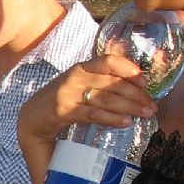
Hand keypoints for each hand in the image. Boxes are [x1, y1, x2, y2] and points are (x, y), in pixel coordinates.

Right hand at [18, 53, 155, 152]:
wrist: (31, 118)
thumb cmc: (61, 102)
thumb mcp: (80, 86)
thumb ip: (101, 84)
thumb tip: (135, 91)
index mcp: (82, 67)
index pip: (110, 61)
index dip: (130, 69)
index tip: (145, 82)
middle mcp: (75, 77)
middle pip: (114, 83)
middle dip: (137, 95)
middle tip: (152, 107)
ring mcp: (68, 93)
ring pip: (107, 98)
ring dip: (130, 107)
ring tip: (144, 115)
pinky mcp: (63, 111)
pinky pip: (93, 113)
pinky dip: (112, 118)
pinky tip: (125, 122)